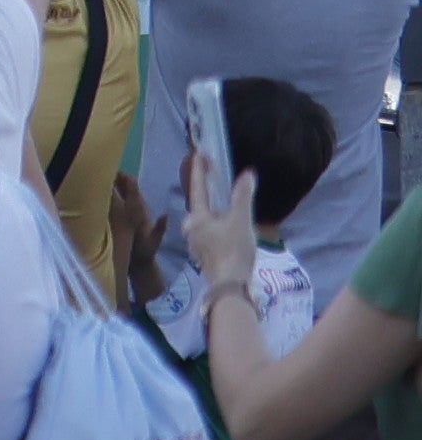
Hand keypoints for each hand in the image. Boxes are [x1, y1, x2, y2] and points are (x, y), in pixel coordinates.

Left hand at [187, 145, 257, 289]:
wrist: (231, 285)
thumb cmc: (234, 250)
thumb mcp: (241, 221)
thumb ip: (242, 197)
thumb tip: (248, 174)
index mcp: (196, 216)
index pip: (197, 187)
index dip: (199, 170)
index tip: (199, 153)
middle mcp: (191, 227)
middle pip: (200, 205)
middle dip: (209, 193)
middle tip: (217, 179)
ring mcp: (195, 242)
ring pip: (205, 220)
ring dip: (215, 212)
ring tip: (229, 207)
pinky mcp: (203, 254)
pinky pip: (210, 232)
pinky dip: (218, 226)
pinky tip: (229, 229)